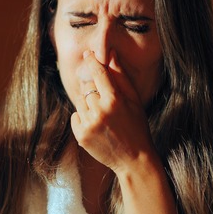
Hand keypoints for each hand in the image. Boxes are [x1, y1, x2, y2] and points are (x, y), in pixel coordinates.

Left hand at [69, 51, 156, 173]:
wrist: (134, 159)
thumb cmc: (137, 126)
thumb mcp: (134, 100)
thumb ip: (121, 76)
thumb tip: (111, 54)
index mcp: (115, 100)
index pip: (98, 73)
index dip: (92, 61)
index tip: (87, 54)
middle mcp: (100, 111)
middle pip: (87, 87)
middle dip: (94, 90)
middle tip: (106, 102)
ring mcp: (89, 124)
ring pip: (80, 101)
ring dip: (89, 105)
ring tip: (104, 117)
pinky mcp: (81, 135)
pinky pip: (75, 116)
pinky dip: (83, 118)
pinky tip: (98, 127)